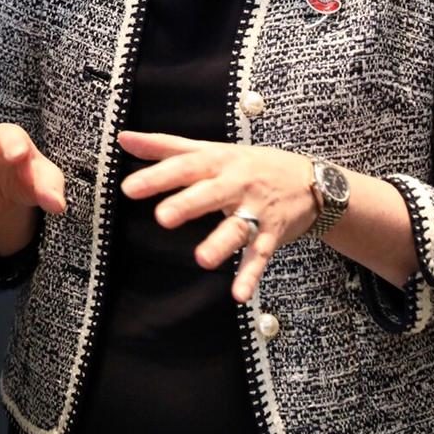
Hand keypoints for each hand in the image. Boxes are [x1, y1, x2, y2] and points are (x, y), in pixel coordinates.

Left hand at [117, 130, 318, 301]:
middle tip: (162, 217)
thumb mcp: (210, 150)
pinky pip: (260, 256)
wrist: (311, 180)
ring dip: (221, 243)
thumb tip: (123, 138)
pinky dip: (250, 275)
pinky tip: (238, 294)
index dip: (157, 176)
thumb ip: (165, 146)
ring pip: (238, 227)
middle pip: (210, 193)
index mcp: (217, 161)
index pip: (184, 167)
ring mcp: (256, 210)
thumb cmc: (249, 164)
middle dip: (188, 204)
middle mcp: (237, 184)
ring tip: (202, 260)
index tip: (129, 188)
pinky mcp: (272, 233)